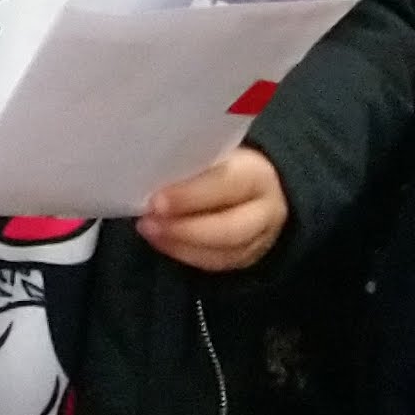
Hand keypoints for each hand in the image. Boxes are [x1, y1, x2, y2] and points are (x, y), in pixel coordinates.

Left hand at [138, 142, 286, 272]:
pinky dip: (184, 253)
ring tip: (148, 229)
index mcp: (257, 174)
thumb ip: (191, 162)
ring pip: (222, 251)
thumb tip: (152, 171)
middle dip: (184, 228)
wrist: (250, 184)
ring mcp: (260, 239)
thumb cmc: (223, 162)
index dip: (190, 196)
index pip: (226, 185)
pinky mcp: (248, 257)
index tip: (156, 200)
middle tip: (148, 221)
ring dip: (179, 243)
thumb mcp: (213, 152)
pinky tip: (160, 240)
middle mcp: (266, 210)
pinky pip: (215, 262)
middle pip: (229, 228)